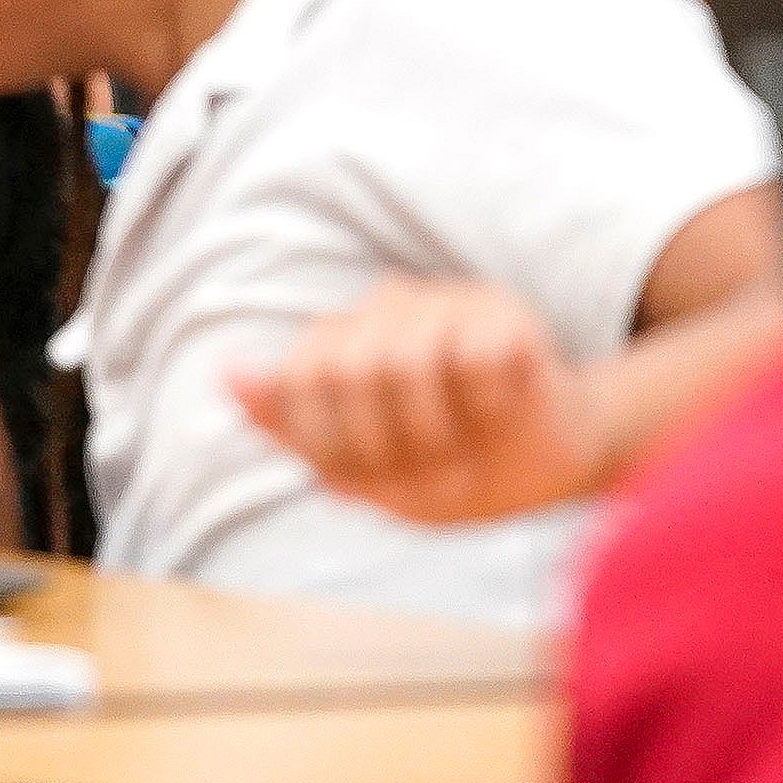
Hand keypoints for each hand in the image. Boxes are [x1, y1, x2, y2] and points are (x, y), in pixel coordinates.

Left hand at [228, 279, 596, 524]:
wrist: (554, 461)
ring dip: (437, 431)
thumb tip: (227, 374)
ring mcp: (444, 303)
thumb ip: (291, 424)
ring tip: (464, 453)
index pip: (301, 376)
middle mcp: (385, 311)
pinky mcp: (504, 312)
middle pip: (348, 369)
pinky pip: (475, 358)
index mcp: (343, 342)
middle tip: (423, 472)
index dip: (329, 440)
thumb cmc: (453, 464)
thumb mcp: (363, 468)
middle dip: (382, 442)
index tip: (362, 479)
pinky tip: (503, 414)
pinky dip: (487, 407)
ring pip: (407, 361)